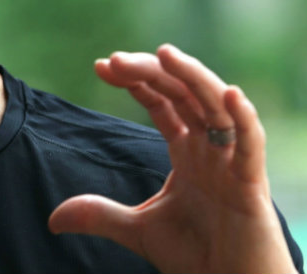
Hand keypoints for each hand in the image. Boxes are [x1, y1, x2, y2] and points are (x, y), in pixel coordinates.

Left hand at [49, 45, 295, 273]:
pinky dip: (244, 118)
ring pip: (218, 105)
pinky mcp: (252, 185)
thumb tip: (53, 218)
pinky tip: (232, 94)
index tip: (101, 66)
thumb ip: (100, 215)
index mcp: (189, 151)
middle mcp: (211, 147)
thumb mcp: (138, 230)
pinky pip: (252, 144)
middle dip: (152, 73)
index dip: (136, 80)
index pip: (163, 102)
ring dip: (194, 77)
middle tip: (116, 60)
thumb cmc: (197, 257)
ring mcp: (232, 162)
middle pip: (184, 94)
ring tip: (166, 53)